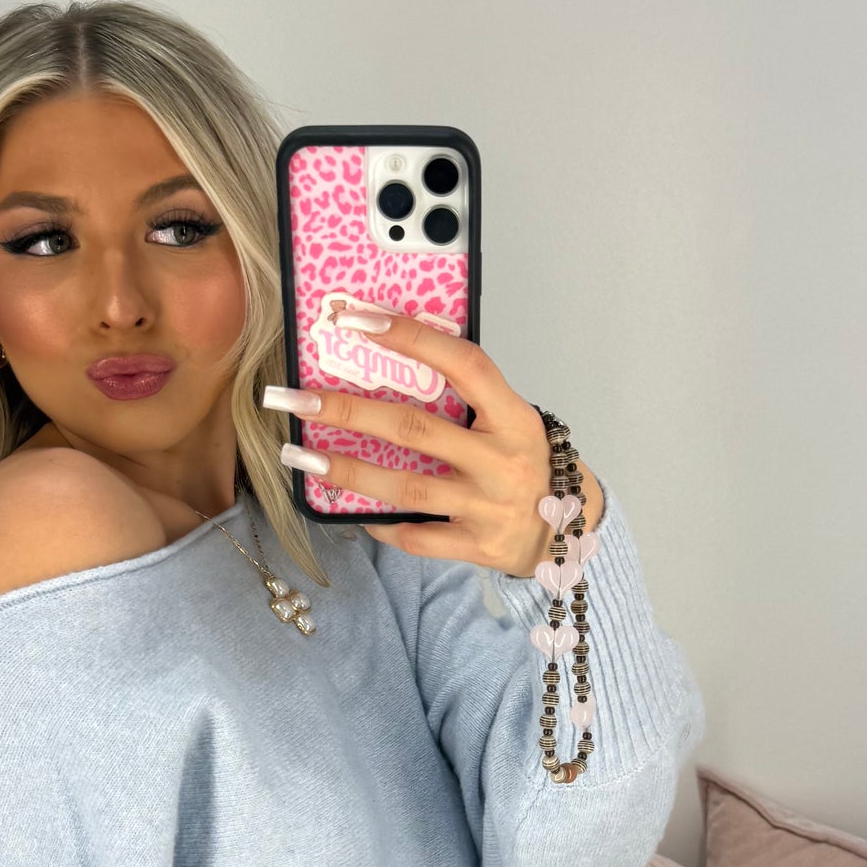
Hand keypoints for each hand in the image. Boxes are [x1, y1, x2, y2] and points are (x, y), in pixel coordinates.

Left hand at [269, 310, 603, 574]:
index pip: (462, 363)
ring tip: (298, 457)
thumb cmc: (526, 464)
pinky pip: (416, 536)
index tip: (356, 319)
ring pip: (406, 487)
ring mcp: (490, 506)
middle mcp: (503, 459)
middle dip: (347, 411)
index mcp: (513, 416)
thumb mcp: (510, 422)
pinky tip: (351, 510)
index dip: (410, 336)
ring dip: (346, 471)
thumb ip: (465, 400)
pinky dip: (380, 523)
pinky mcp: (478, 547)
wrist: (572, 534)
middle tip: (294, 399)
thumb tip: (388, 360)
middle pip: (414, 428)